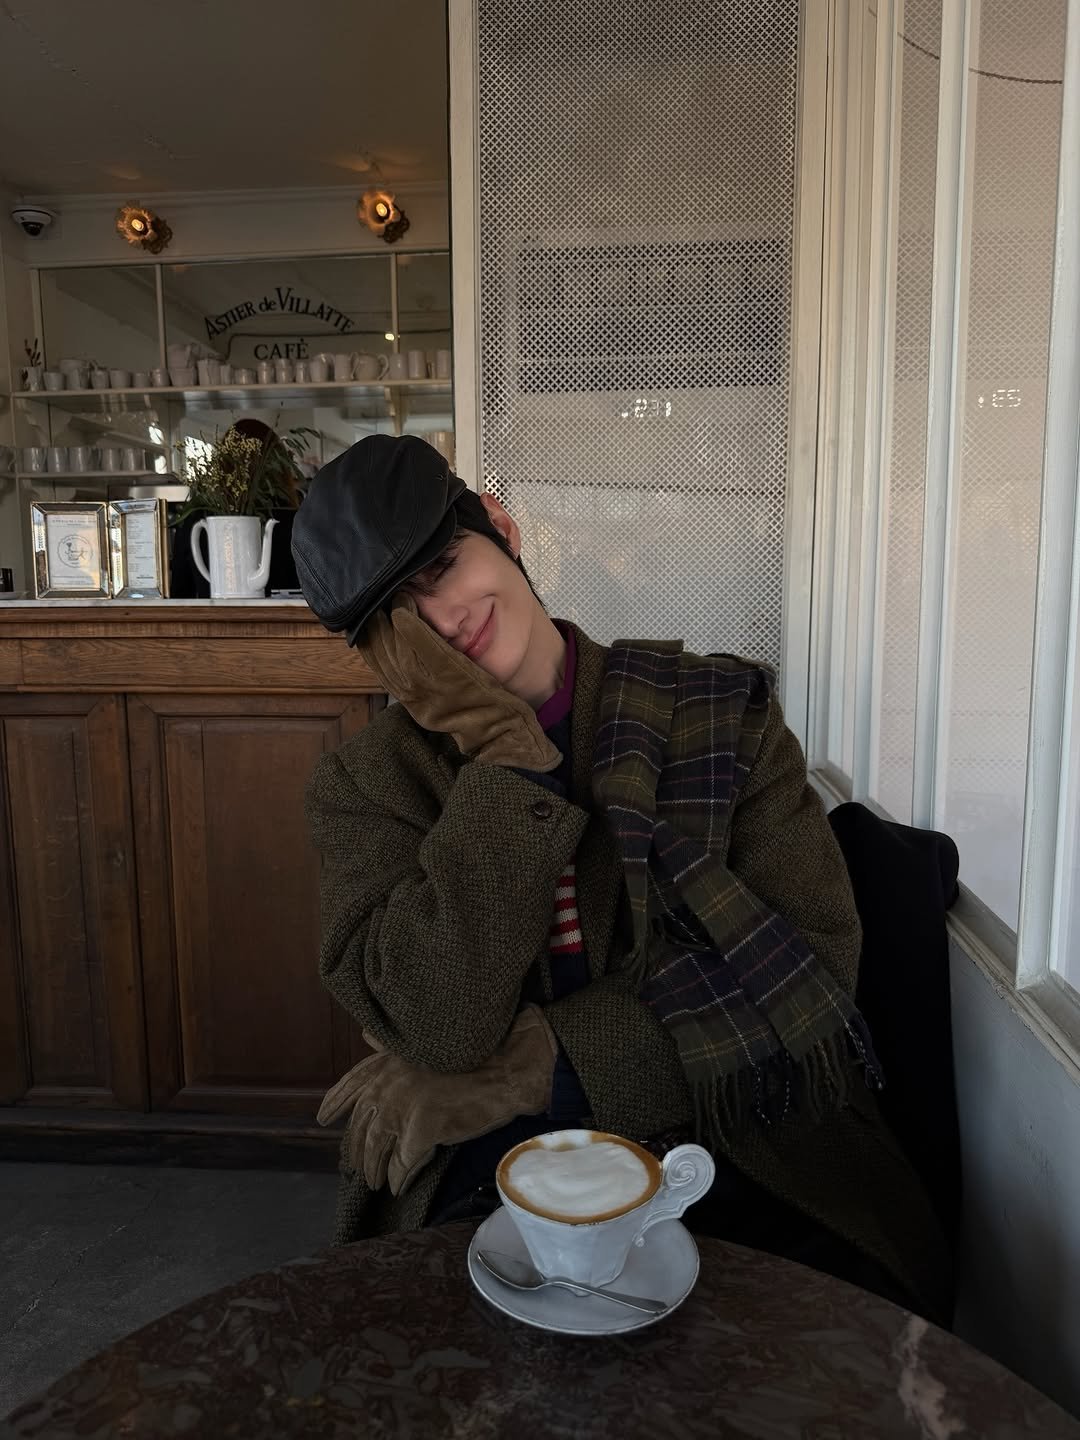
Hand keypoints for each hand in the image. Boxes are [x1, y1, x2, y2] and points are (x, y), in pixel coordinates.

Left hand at [316, 1006, 558, 1194]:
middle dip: (355, 1151)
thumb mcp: (423, 1045)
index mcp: (387, 1064)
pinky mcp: (422, 1132)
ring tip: (375, 1183)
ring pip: (376, 1151)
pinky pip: (402, 1165)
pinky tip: (397, 1187)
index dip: (334, 1103)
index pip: (349, 1085)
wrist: (504, 1069)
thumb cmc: (470, 1056)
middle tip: (354, 1168)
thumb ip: (391, 1044)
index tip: (322, 1118)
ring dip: (373, 1171)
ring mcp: (403, 1109)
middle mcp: (388, 1086)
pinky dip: (397, 1179)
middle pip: (360, 1128)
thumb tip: (366, 1034)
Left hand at [357, 592, 560, 771]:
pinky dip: (374, 656)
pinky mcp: (407, 703)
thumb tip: (416, 616)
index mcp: (443, 666)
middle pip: (392, 643)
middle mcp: (422, 681)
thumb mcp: (473, 661)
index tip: (402, 596)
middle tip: (383, 600)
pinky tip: (371, 641)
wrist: (490, 728)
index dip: (402, 610)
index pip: (411, 631)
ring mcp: (411, 694)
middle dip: (384, 619)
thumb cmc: (488, 689)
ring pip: (383, 659)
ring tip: (374, 615)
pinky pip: (383, 675)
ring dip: (375, 635)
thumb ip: (445, 641)